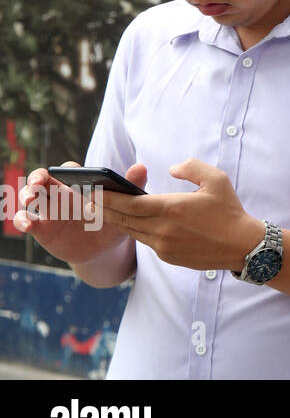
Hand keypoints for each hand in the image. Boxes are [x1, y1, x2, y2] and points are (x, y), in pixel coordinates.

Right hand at [15, 161, 141, 265]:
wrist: (105, 250)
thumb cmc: (114, 222)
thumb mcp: (123, 207)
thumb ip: (130, 186)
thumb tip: (141, 167)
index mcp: (79, 185)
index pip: (66, 170)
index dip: (61, 169)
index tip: (63, 174)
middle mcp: (61, 194)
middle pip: (42, 179)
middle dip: (36, 178)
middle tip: (37, 184)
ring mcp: (49, 211)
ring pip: (30, 196)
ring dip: (26, 195)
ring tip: (30, 201)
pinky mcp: (42, 229)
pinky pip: (25, 220)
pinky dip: (21, 220)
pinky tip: (27, 224)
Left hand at [98, 158, 264, 271]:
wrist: (243, 246)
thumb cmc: (230, 210)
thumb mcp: (216, 179)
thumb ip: (191, 168)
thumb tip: (172, 168)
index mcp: (171, 208)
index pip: (128, 203)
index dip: (107, 197)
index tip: (91, 190)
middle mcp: (162, 229)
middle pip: (123, 218)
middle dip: (103, 208)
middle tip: (88, 199)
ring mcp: (163, 246)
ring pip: (132, 231)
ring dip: (117, 220)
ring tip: (104, 210)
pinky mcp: (168, 257)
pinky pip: (145, 241)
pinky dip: (136, 230)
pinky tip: (133, 222)